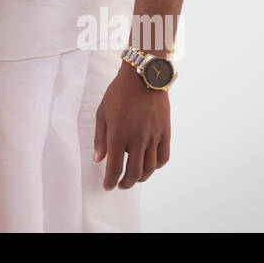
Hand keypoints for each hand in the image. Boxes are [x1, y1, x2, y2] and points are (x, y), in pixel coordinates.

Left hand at [92, 62, 170, 189]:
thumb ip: (100, 138)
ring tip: (134, 179)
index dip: (110, 181)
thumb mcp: (102, 113)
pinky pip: (163, 158)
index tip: (107, 186)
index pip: (114, 167)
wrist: (144, 77)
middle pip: (133, 173)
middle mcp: (137, 139)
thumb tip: (98, 160)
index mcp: (118, 134)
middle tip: (120, 185)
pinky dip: (155, 166)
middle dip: (125, 183)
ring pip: (149, 168)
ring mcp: (153, 137)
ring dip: (140, 178)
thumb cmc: (119, 93)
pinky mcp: (165, 133)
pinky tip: (149, 166)